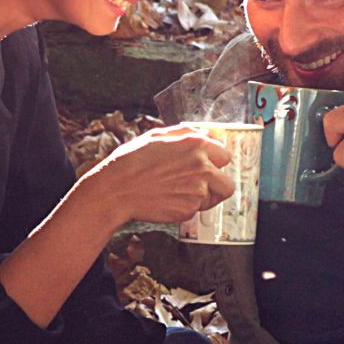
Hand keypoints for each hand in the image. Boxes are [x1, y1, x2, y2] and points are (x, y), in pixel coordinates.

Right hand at [77, 124, 236, 227]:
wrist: (116, 190)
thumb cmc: (132, 161)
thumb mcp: (157, 136)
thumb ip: (186, 133)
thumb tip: (205, 134)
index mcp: (196, 144)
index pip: (225, 155)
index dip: (214, 162)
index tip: (206, 166)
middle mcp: (202, 167)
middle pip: (228, 183)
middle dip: (216, 185)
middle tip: (199, 184)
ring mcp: (197, 191)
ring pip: (212, 199)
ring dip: (200, 197)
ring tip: (177, 191)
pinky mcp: (188, 210)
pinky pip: (194, 210)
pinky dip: (184, 207)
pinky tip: (167, 199)